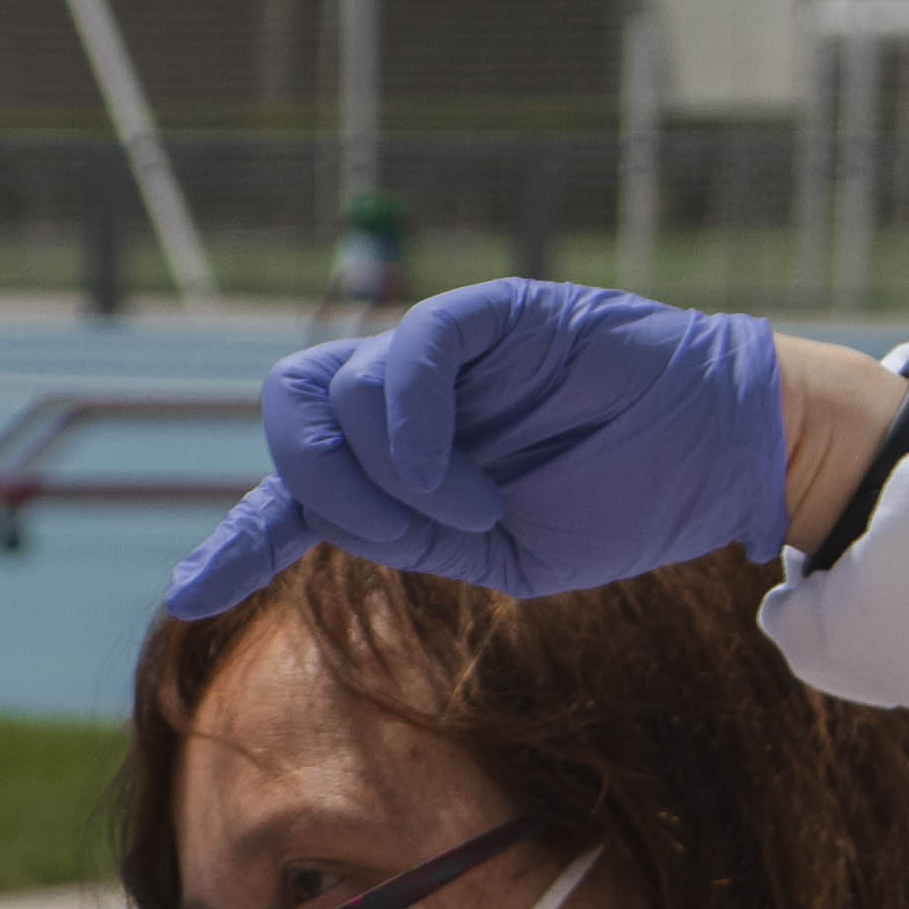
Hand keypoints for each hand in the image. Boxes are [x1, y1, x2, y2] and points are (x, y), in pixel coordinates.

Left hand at [165, 279, 785, 616]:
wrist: (718, 458)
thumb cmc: (620, 502)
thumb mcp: (499, 552)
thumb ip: (408, 532)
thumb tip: (317, 523)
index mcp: (399, 469)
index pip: (291, 496)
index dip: (237, 542)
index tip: (190, 594)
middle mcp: (406, 406)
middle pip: (288, 415)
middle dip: (316, 488)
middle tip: (402, 531)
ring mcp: (444, 356)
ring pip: (335, 391)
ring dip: (383, 479)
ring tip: (472, 510)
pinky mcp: (489, 314)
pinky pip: (405, 351)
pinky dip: (412, 432)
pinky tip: (463, 485)